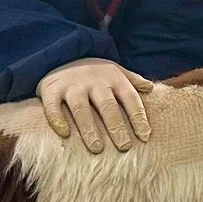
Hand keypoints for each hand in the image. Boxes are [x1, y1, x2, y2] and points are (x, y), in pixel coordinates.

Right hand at [37, 58, 153, 153]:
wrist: (61, 53)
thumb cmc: (94, 71)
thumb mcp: (115, 71)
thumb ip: (132, 80)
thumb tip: (151, 88)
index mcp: (113, 77)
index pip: (130, 99)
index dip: (139, 118)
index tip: (145, 137)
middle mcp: (94, 80)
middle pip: (107, 106)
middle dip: (116, 127)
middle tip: (124, 147)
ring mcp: (72, 84)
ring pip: (82, 109)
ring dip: (89, 129)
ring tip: (97, 148)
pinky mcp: (51, 88)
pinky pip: (53, 106)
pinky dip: (57, 119)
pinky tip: (64, 134)